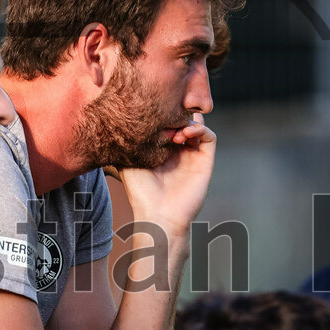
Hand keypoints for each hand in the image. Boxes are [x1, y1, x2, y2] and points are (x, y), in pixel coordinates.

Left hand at [118, 114, 215, 234]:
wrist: (159, 215)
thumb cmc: (141, 193)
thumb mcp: (127, 162)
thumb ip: (127, 142)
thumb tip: (119, 122)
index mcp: (161, 149)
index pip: (167, 122)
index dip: (163, 114)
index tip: (152, 116)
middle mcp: (179, 151)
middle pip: (183, 120)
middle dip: (177, 114)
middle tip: (165, 119)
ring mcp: (193, 156)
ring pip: (198, 126)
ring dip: (189, 122)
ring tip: (175, 132)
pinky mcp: (205, 162)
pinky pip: (210, 137)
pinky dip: (201, 129)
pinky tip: (185, 134)